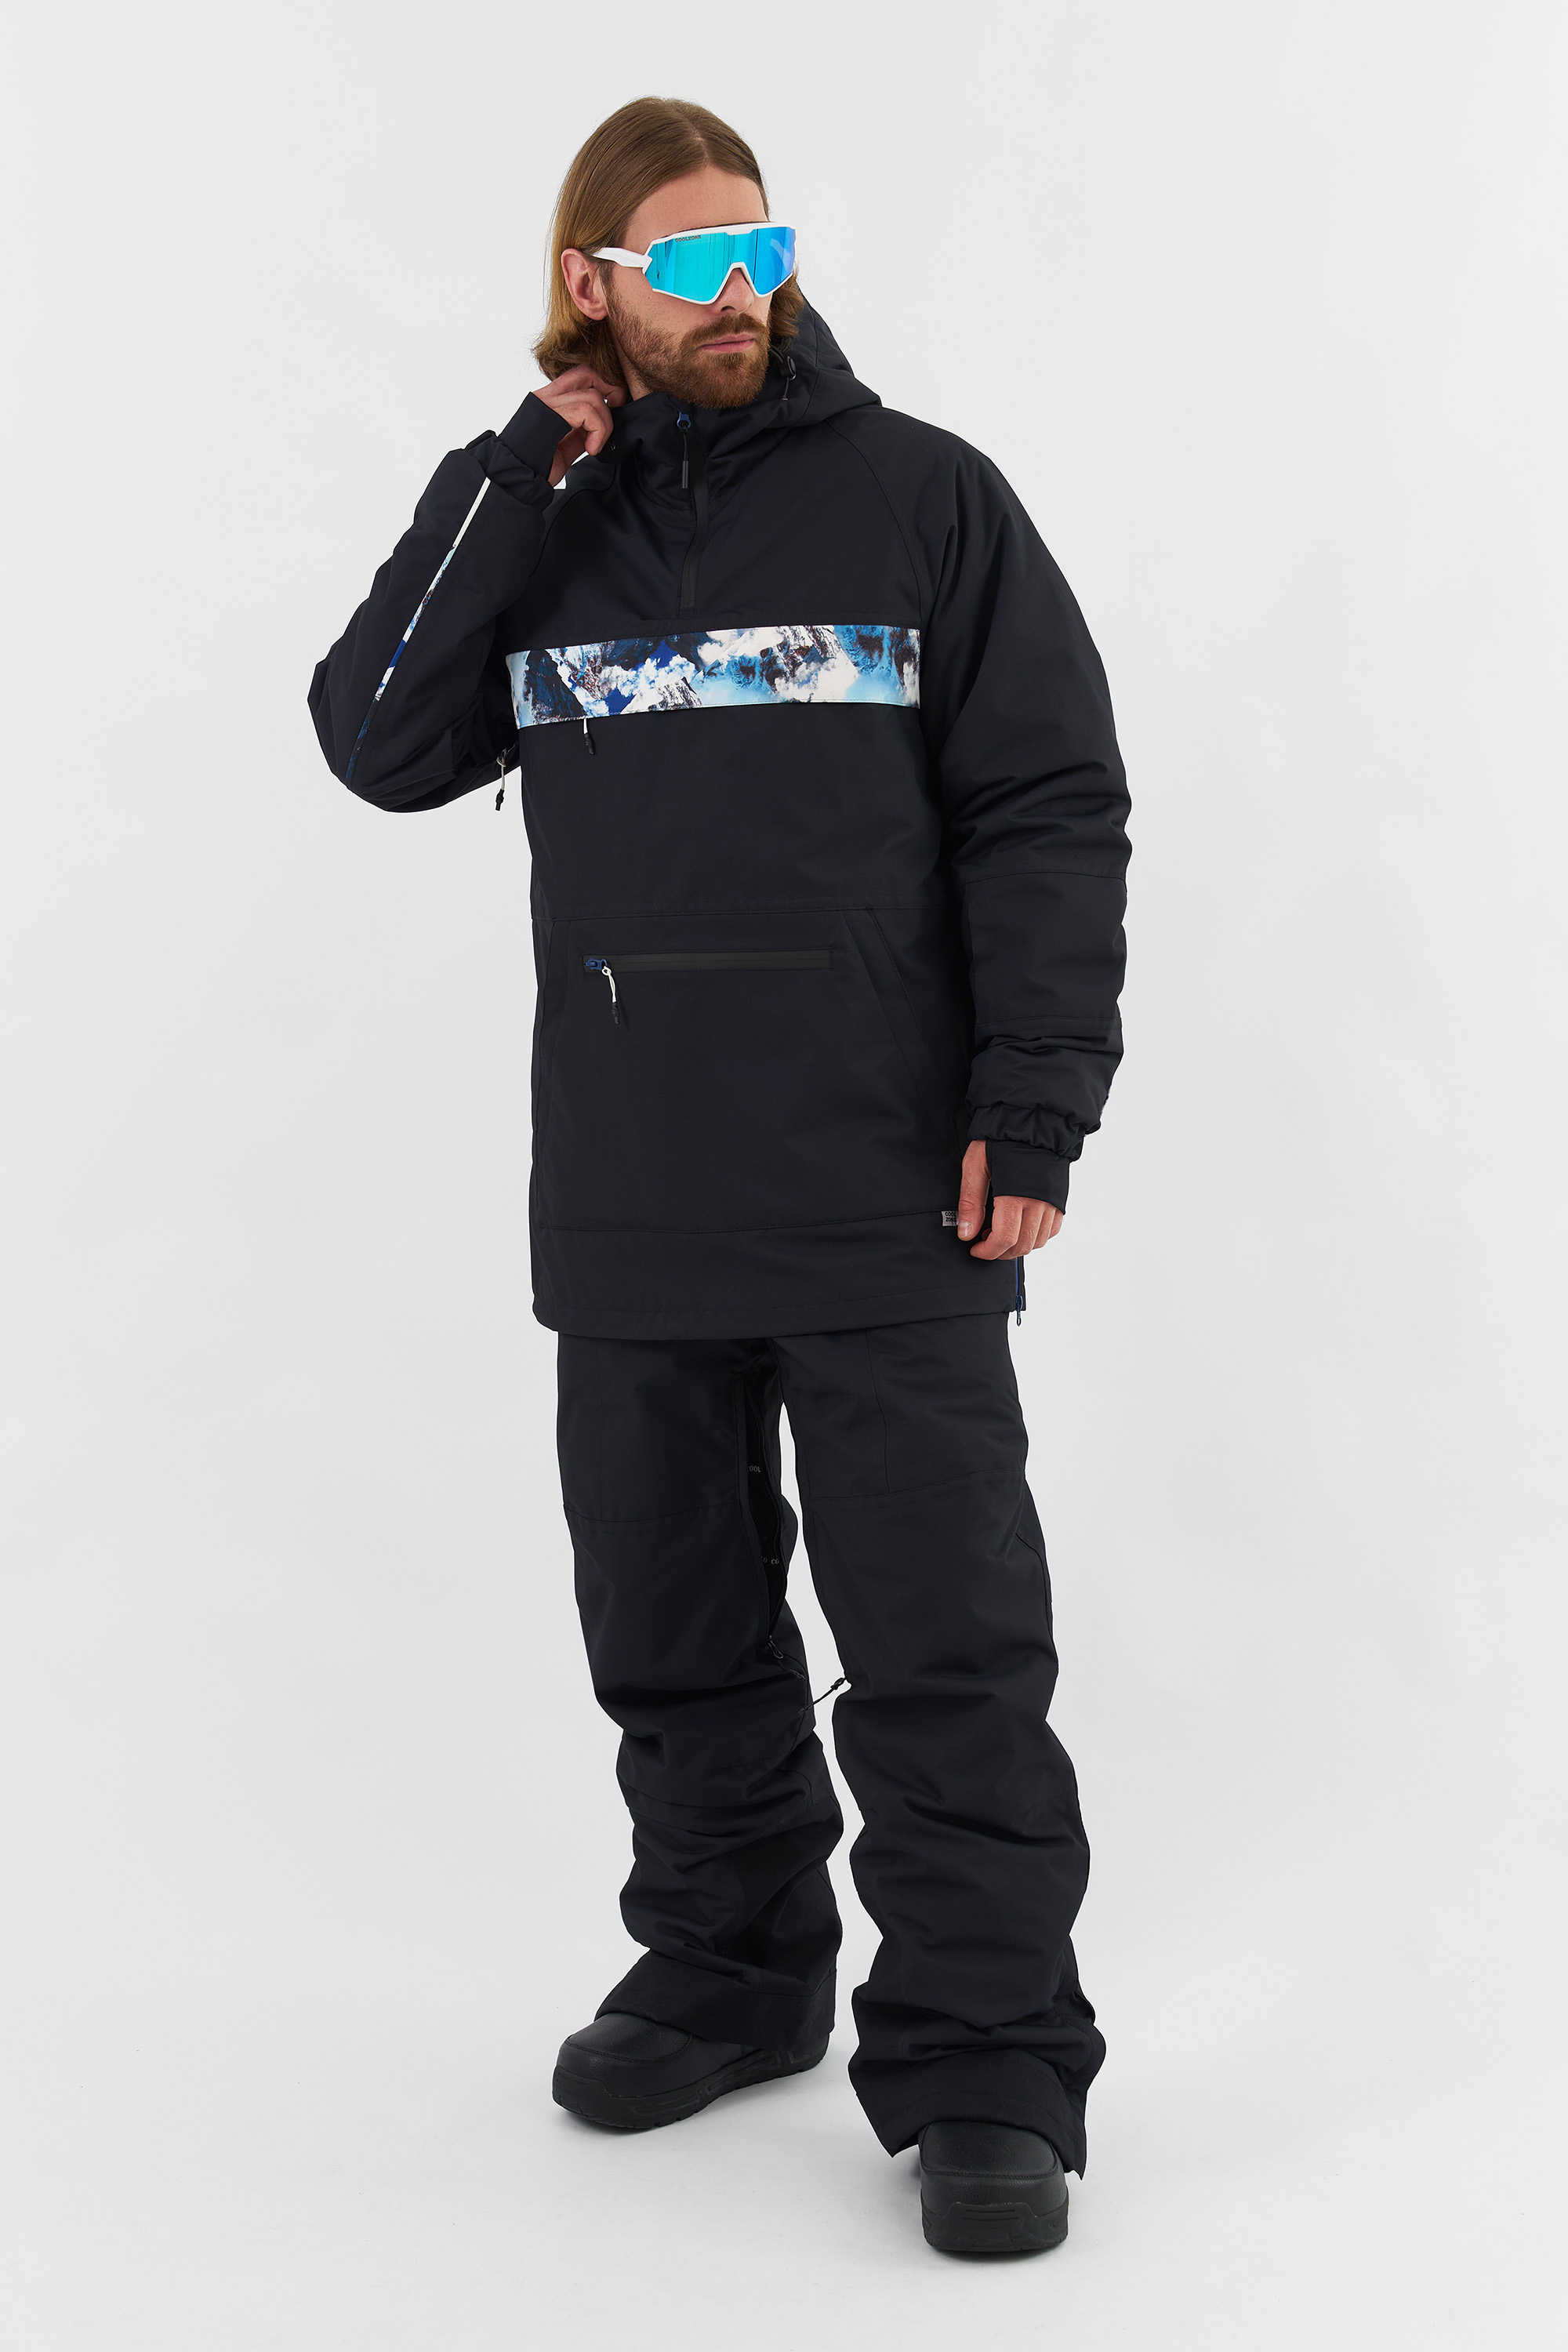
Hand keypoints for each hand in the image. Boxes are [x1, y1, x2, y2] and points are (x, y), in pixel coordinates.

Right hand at [533, 366, 625, 483]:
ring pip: (592, 396)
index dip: (602, 387)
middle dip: (610, 391)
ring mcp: (547, 403)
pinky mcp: (551, 414)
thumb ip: (578, 434)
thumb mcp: (563, 447)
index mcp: (547, 401)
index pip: (579, 377)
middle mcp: (546, 396)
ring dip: (604, 424)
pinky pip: (587, 411)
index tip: (612, 408)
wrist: (514, 480)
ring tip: (595, 445)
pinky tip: (591, 448)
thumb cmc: (535, 467)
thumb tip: (596, 430)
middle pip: (587, 373)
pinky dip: (598, 431)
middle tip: (613, 416)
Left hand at [956, 1138, 1062, 1258]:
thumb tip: (966, 1233)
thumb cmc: (1001, 1141)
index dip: (987, 1251)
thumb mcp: (976, 1166)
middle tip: (985, 1243)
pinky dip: (1036, 1236)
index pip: (1004, 1239)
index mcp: (1015, 1195)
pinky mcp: (1059, 1199)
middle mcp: (1038, 1202)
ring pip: (1038, 1241)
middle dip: (1000, 1252)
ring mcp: (1052, 1203)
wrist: (1033, 1122)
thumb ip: (970, 1202)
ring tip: (1001, 1233)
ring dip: (1018, 1246)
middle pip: (1022, 1245)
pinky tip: (1020, 1226)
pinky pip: (1051, 1230)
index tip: (974, 1249)